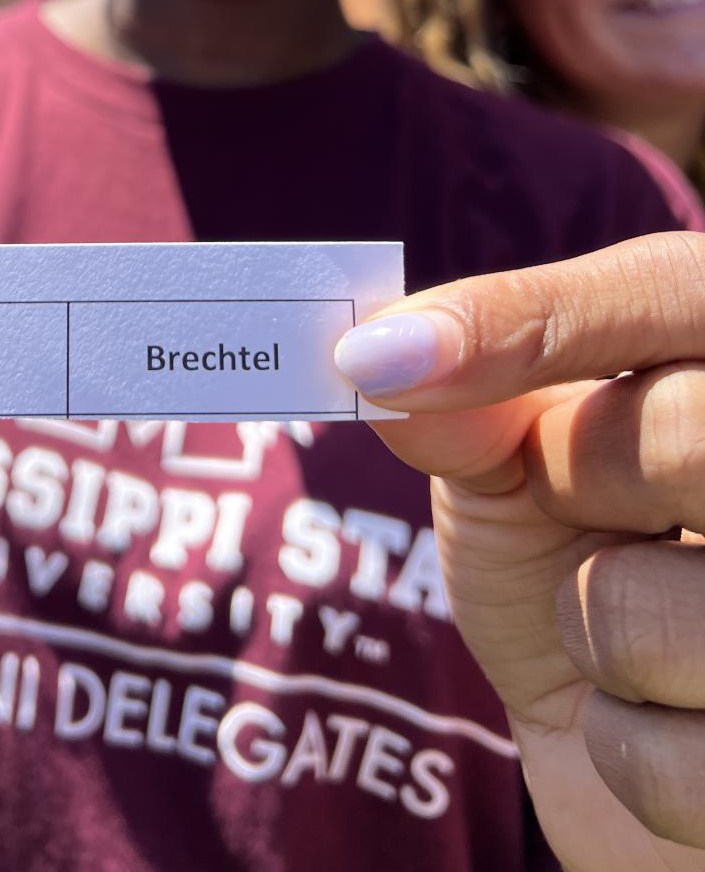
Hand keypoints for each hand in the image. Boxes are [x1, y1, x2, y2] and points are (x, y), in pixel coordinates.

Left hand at [334, 231, 704, 871]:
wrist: (624, 723)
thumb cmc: (570, 554)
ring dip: (591, 635)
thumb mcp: (515, 459)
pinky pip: (670, 757)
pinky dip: (623, 750)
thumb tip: (378, 361)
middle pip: (684, 439)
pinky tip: (674, 721)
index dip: (529, 318)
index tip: (375, 360)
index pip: (663, 291)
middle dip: (581, 482)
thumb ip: (472, 404)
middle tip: (589, 506)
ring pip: (647, 607)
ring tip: (642, 626)